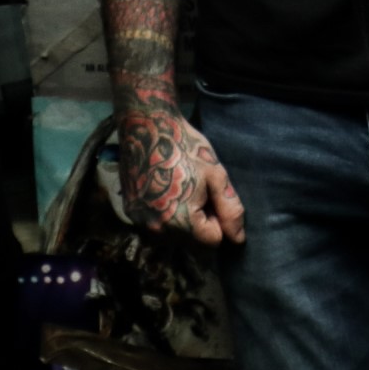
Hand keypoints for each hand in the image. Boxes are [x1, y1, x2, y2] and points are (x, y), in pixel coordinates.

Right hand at [113, 106, 245, 248]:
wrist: (147, 127)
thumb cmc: (187, 148)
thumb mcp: (216, 175)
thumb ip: (229, 210)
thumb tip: (238, 239)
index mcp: (182, 222)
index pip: (212, 241)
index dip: (218, 219)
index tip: (210, 195)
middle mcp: (158, 230)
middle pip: (192, 242)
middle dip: (200, 223)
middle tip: (197, 190)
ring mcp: (141, 223)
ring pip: (174, 237)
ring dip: (182, 221)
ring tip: (180, 189)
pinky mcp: (130, 214)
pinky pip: (157, 227)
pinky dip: (164, 215)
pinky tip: (164, 190)